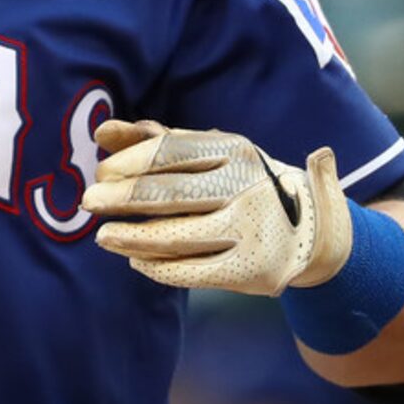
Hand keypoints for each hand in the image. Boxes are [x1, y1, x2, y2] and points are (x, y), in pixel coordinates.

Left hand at [81, 119, 352, 295]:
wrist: (314, 228)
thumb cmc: (245, 183)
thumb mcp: (212, 153)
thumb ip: (157, 140)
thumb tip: (103, 133)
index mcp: (236, 151)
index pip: (174, 152)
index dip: (132, 162)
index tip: (101, 172)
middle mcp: (246, 187)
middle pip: (172, 195)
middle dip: (124, 198)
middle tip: (88, 202)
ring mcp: (251, 230)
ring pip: (179, 237)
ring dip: (133, 238)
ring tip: (103, 237)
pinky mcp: (252, 269)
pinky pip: (194, 271)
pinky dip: (159, 267)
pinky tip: (136, 261)